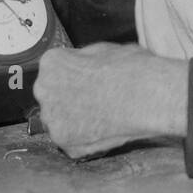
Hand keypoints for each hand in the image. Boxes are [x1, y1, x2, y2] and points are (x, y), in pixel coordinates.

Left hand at [33, 42, 188, 158]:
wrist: (148, 97)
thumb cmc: (133, 70)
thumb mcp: (106, 49)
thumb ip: (84, 59)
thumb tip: (83, 65)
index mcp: (52, 63)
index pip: (55, 70)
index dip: (74, 75)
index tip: (88, 80)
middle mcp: (44, 90)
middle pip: (52, 96)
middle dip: (69, 98)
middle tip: (95, 99)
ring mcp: (52, 119)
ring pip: (60, 120)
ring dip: (75, 119)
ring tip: (102, 115)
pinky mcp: (65, 143)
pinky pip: (71, 141)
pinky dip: (85, 139)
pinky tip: (104, 129)